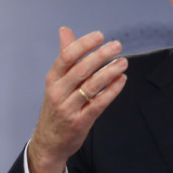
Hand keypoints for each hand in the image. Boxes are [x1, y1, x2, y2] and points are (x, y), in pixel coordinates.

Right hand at [27, 27, 127, 172]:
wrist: (49, 142)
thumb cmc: (56, 107)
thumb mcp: (56, 82)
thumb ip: (65, 56)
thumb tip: (65, 30)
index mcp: (52, 79)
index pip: (66, 57)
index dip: (83, 45)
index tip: (100, 36)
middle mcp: (58, 92)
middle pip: (80, 70)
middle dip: (100, 56)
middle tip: (117, 46)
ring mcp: (68, 108)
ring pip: (90, 86)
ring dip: (109, 72)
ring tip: (123, 62)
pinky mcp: (80, 121)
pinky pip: (98, 104)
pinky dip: (111, 91)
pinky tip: (121, 80)